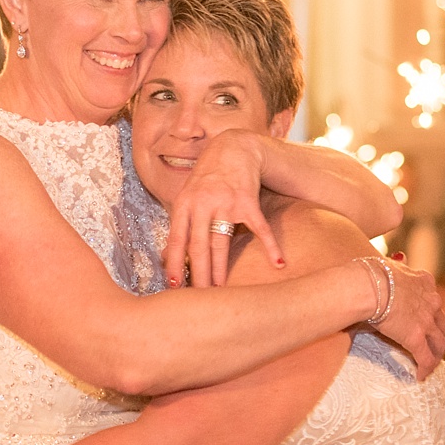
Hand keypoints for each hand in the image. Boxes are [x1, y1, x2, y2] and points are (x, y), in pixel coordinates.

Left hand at [163, 131, 284, 287]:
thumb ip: (180, 224)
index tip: (174, 286)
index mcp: (184, 204)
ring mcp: (226, 203)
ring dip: (220, 269)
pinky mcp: (248, 202)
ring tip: (220, 289)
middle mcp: (203, 203)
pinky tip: (279, 263)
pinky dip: (271, 246)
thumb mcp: (187, 195)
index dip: (174, 263)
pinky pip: (260, 229)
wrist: (234, 147)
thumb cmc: (208, 176)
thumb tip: (166, 256)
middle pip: (199, 246)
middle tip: (199, 297)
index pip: (177, 239)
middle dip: (198, 274)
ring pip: (221, 243)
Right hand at [366, 259, 444, 378]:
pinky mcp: (416, 338)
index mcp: (424, 281)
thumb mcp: (389, 263)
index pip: (433, 298)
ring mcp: (426, 320)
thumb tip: (399, 259)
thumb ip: (397, 265)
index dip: (430, 310)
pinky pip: (425, 358)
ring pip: (439, 342)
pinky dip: (424, 368)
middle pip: (442, 321)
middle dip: (437, 333)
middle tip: (429, 342)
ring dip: (435, 354)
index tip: (423, 318)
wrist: (367, 286)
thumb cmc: (370, 273)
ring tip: (429, 363)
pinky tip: (419, 376)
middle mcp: (431, 300)